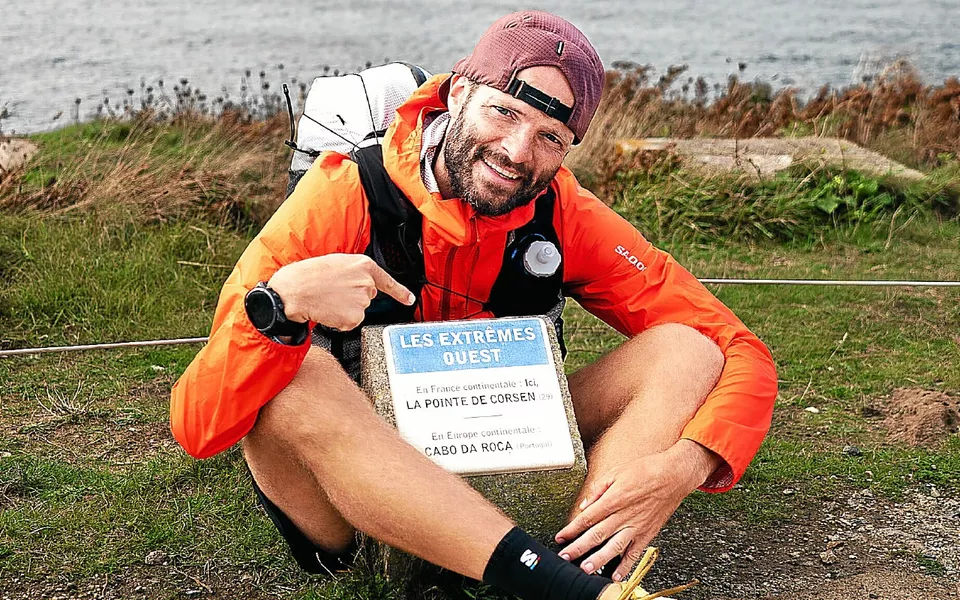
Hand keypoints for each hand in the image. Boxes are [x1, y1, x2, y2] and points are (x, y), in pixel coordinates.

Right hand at [268, 254, 414, 329]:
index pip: (387, 281)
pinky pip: (351, 323)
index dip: (400, 292)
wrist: (295, 290)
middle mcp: (367, 282)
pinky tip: (329, 310)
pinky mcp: (355, 317)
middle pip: (367, 297)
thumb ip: (355, 272)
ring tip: (328, 299)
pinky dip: (340, 320)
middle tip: (333, 292)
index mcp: (364, 265)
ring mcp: (362, 300)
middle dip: (353, 297)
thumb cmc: (310, 275)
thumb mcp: (337, 263)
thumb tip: (361, 284)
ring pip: (358, 311)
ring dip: (345, 309)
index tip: (409, 299)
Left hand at [555, 440, 720, 581]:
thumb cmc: (645, 470)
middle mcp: (624, 515)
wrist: (673, 475)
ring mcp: (636, 526)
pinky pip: (635, 553)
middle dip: (578, 547)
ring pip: (613, 547)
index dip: (572, 529)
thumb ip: (598, 489)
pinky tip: (615, 575)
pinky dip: (625, 566)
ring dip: (598, 559)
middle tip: (565, 556)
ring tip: (585, 569)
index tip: (561, 537)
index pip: (587, 518)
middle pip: (596, 535)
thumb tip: (585, 505)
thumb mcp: (616, 472)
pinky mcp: (648, 533)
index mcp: (614, 499)